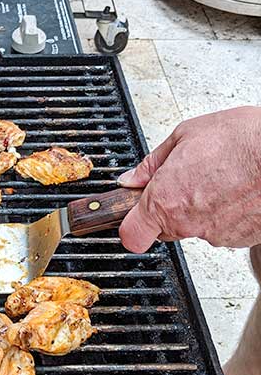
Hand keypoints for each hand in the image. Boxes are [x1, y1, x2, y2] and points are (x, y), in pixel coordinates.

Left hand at [117, 106, 260, 252]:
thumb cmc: (244, 140)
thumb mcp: (186, 135)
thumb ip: (152, 163)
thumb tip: (132, 178)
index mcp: (166, 200)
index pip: (132, 236)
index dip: (131, 226)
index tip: (132, 215)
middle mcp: (189, 223)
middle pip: (164, 230)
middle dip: (168, 208)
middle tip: (184, 181)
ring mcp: (218, 235)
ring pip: (197, 227)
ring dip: (202, 207)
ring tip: (220, 178)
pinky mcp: (243, 239)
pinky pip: (225, 228)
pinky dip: (228, 212)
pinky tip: (237, 188)